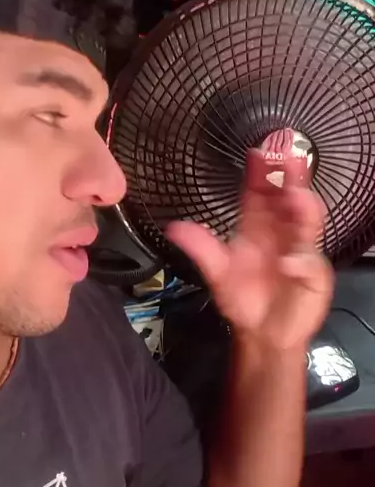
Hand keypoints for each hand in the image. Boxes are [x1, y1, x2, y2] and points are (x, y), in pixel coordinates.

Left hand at [166, 150, 333, 350]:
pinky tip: (290, 262)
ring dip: (304, 208)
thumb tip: (174, 228)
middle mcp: (281, 230)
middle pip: (289, 197)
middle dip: (290, 176)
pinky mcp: (312, 274)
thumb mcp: (217, 271)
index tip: (259, 152)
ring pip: (306, 223)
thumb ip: (200, 248)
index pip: (260, 191)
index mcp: (257, 225)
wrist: (262, 334)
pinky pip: (310, 264)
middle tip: (288, 157)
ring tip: (296, 196)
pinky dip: (301, 261)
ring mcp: (299, 249)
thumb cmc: (242, 298)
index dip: (260, 171)